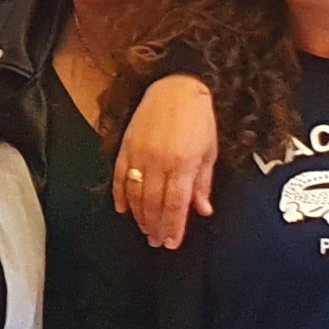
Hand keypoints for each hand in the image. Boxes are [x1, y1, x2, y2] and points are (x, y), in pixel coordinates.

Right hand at [114, 74, 220, 248]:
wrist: (176, 86)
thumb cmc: (197, 117)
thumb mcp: (208, 151)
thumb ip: (202, 183)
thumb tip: (202, 209)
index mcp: (183, 162)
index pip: (175, 204)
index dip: (173, 227)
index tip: (171, 242)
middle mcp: (159, 160)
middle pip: (154, 204)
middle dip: (155, 226)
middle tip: (156, 241)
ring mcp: (140, 154)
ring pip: (135, 195)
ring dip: (139, 216)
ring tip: (144, 229)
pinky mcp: (126, 146)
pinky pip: (120, 177)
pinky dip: (120, 196)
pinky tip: (123, 209)